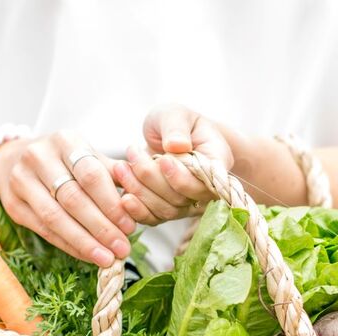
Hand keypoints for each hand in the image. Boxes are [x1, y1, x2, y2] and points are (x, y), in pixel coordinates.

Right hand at [0, 130, 134, 266]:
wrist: (13, 159)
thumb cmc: (65, 160)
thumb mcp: (89, 156)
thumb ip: (113, 174)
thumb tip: (140, 198)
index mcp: (65, 140)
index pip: (91, 175)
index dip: (111, 203)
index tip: (130, 226)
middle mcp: (39, 156)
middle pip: (73, 198)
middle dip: (101, 227)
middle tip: (122, 248)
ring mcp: (21, 180)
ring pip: (55, 217)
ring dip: (84, 242)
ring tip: (107, 258)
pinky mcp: (13, 204)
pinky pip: (43, 230)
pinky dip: (68, 245)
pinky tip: (88, 255)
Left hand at [112, 104, 234, 224]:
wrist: (169, 136)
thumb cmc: (175, 122)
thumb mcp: (175, 114)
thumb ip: (176, 128)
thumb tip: (177, 146)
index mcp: (217, 162)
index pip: (205, 181)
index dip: (182, 177)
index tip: (162, 159)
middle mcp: (206, 188)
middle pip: (182, 198)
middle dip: (153, 179)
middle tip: (132, 152)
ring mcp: (188, 203)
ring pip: (167, 210)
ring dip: (140, 191)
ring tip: (121, 166)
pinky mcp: (169, 209)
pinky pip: (155, 219)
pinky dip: (137, 210)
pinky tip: (123, 197)